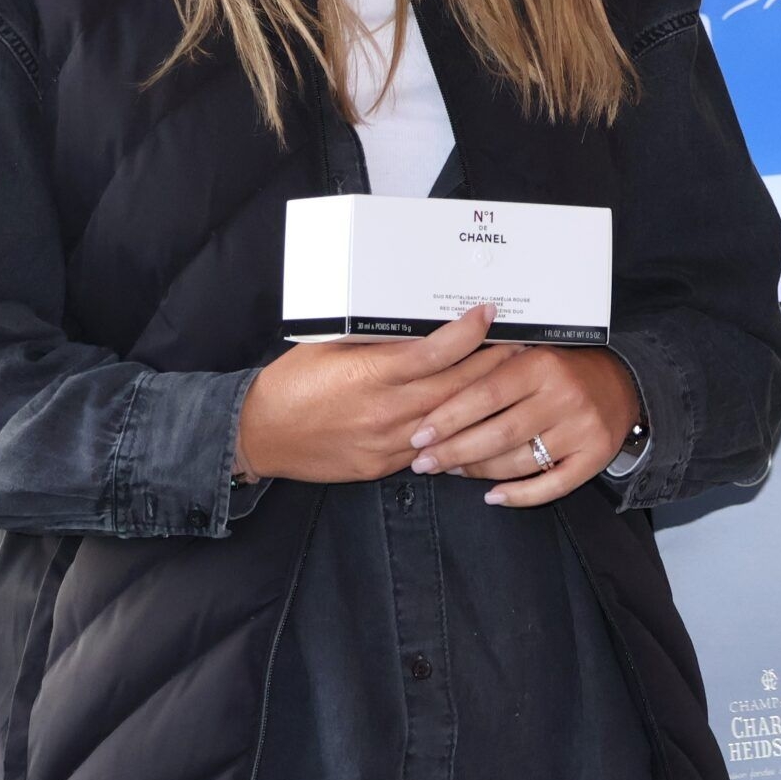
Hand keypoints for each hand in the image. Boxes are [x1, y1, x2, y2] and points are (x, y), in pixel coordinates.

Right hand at [236, 305, 523, 483]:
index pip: (435, 352)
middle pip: (455, 386)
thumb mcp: (330, 345)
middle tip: (519, 342)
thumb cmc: (294, 382)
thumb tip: (417, 321)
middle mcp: (385, 411)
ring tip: (508, 377)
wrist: (261, 435)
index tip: (487, 314)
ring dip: (482, 398)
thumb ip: (375, 338)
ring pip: (450, 421)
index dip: (468, 333)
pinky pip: (432, 449)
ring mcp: (387, 443)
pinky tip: (478, 419)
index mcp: (370, 375)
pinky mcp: (384, 465)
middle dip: (491, 362)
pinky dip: (457, 432)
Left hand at [406, 346, 641, 507]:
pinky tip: (492, 497)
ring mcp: (582, 429)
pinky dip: (518, 496)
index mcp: (541, 364)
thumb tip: (429, 388)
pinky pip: (551, 486)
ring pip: (519, 462)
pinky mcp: (595, 457)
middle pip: (498, 433)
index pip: (485, 394)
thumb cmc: (557, 370)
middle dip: (454, 451)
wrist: (619, 383)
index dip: (448, 417)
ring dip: (478, 472)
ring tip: (451, 471)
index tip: (418, 435)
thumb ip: (488, 367)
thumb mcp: (526, 354)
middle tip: (423, 462)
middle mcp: (564, 396)